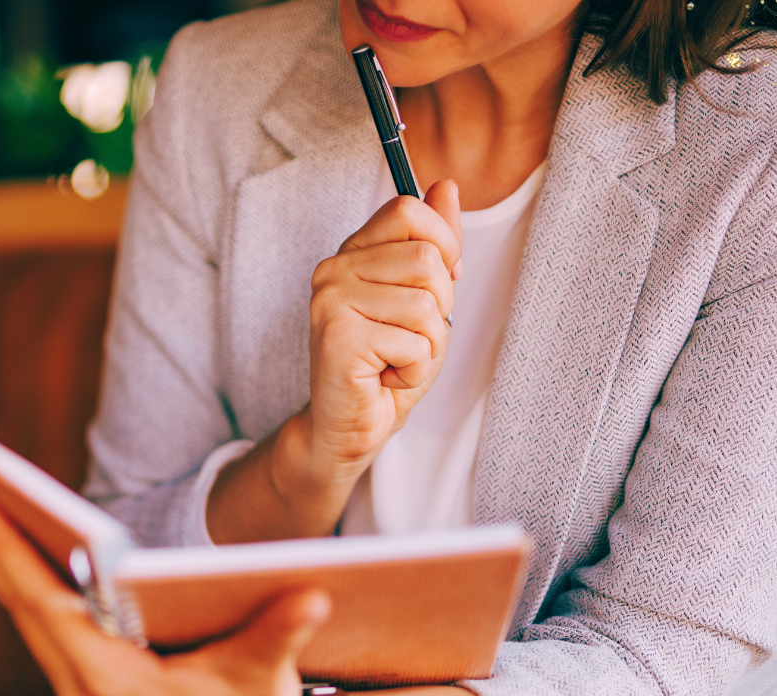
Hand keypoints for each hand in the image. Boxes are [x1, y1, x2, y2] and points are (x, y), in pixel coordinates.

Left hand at [0, 494, 348, 695]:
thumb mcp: (269, 671)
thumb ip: (282, 633)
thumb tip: (312, 598)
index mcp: (118, 687)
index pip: (50, 610)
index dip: (11, 557)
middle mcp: (87, 695)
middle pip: (24, 612)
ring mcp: (82, 695)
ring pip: (27, 621)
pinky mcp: (87, 688)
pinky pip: (41, 629)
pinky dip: (19, 587)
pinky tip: (2, 554)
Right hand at [205, 180, 462, 543]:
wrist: (347, 428)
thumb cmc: (385, 366)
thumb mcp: (422, 298)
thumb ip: (434, 245)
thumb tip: (447, 185)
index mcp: (352, 253)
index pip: (410, 210)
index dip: (442, 247)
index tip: (434, 288)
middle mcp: (333, 269)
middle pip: (427, 260)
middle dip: (440, 309)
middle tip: (409, 339)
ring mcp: (330, 301)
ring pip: (426, 305)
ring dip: (429, 345)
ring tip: (396, 360)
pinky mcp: (337, 337)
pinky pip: (415, 343)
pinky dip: (415, 370)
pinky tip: (385, 378)